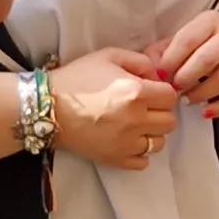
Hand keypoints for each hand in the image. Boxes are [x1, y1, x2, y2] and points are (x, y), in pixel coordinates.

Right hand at [48, 49, 178, 170]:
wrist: (47, 106)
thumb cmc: (77, 78)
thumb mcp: (108, 56)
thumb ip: (139, 61)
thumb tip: (156, 75)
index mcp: (136, 92)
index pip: (170, 96)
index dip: (162, 92)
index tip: (150, 91)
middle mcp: (135, 119)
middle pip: (169, 121)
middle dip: (159, 112)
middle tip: (143, 108)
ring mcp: (126, 142)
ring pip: (159, 143)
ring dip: (151, 133)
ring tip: (134, 125)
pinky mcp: (116, 159)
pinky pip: (143, 161)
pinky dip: (139, 152)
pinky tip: (126, 140)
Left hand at [154, 4, 218, 116]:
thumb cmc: (209, 42)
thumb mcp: (187, 37)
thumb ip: (164, 50)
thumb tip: (149, 69)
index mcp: (210, 21)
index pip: (186, 40)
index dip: (170, 60)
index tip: (160, 75)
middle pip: (205, 59)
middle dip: (185, 78)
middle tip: (174, 89)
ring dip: (201, 93)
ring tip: (189, 99)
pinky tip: (206, 111)